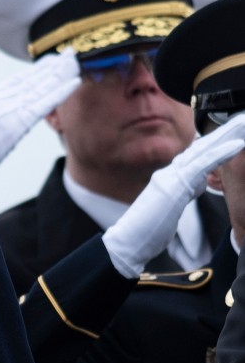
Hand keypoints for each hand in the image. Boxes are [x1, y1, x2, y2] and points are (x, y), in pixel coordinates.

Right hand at [0, 49, 80, 191]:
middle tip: (67, 54)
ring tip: (73, 61)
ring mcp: (7, 111)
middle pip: (30, 80)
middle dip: (50, 67)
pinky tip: (74, 82)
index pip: (15, 81)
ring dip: (59, 74)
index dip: (34, 71)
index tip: (48, 62)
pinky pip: (44, 105)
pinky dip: (60, 92)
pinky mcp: (15, 125)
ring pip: (39, 88)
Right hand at [103, 115, 244, 277]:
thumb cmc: (147, 231)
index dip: (212, 144)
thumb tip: (201, 183)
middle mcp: (169, 173)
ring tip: (241, 125)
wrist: (129, 241)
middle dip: (221, 134)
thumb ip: (185, 192)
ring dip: (224, 136)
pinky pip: (204, 164)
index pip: (195, 157)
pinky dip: (221, 153)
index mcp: (169, 179)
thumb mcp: (170, 208)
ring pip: (203, 151)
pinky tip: (237, 145)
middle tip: (239, 121)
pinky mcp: (177, 184)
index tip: (228, 135)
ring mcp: (171, 176)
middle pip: (200, 148)